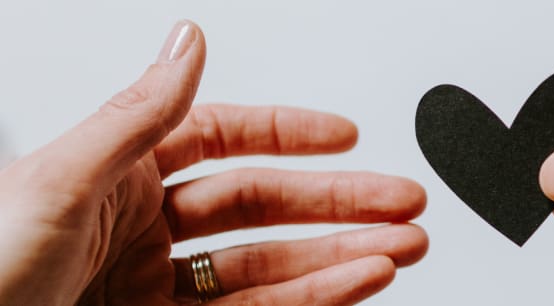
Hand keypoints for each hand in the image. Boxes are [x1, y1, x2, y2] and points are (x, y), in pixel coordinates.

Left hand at [0, 21, 427, 304]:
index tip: (345, 137)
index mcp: (116, 174)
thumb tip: (188, 41)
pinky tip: (354, 283)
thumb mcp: (59, 179)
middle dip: (339, 204)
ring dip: (341, 256)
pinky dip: (314, 299)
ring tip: (399, 249)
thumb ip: (138, 114)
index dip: (287, 135)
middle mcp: (142, 229)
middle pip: (263, 207)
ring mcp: (158, 289)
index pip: (220, 141)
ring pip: (270, 267)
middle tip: (401, 203)